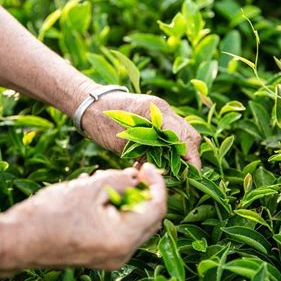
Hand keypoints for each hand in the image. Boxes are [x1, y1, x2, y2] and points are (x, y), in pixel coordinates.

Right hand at [3, 163, 165, 270]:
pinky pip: (115, 229)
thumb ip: (121, 180)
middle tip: (131, 171)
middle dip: (142, 191)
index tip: (147, 166)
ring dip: (125, 198)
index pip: (156, 208)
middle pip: (147, 218)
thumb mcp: (90, 188)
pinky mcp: (98, 255)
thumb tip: (138, 176)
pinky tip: (94, 192)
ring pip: (131, 222)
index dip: (156, 183)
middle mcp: (121, 254)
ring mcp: (110, 257)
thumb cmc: (50, 213)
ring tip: (105, 179)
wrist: (15, 241)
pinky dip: (112, 209)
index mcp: (123, 239)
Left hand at [81, 90, 201, 168]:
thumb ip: (145, 154)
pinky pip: (169, 136)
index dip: (191, 157)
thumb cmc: (101, 121)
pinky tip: (154, 162)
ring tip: (169, 171)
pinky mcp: (154, 120)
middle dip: (189, 156)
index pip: (184, 137)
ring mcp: (160, 114)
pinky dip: (167, 150)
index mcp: (157, 112)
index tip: (191, 174)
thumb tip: (163, 171)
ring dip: (178, 154)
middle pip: (189, 136)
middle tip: (181, 175)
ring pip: (182, 136)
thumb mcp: (122, 143)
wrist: (89, 105)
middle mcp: (163, 111)